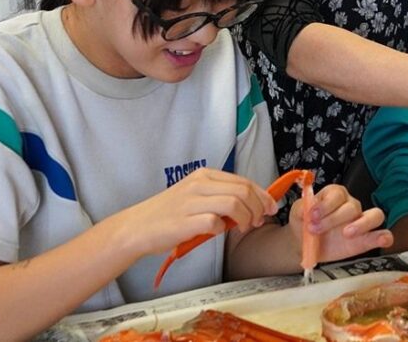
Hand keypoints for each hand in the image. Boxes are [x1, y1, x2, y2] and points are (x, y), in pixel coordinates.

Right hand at [114, 168, 276, 257]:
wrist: (137, 228)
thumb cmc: (169, 215)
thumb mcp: (196, 197)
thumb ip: (221, 196)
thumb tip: (253, 205)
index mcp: (204, 175)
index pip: (244, 181)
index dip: (262, 195)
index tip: (271, 207)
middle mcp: (199, 184)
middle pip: (243, 191)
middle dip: (258, 207)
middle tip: (259, 221)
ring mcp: (191, 201)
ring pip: (234, 203)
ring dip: (246, 218)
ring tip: (244, 228)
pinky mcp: (185, 220)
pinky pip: (215, 222)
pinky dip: (222, 228)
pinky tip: (217, 232)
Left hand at [288, 184, 391, 262]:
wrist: (305, 243)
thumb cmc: (304, 223)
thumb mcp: (297, 213)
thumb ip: (302, 208)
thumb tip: (309, 208)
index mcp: (335, 194)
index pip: (338, 194)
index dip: (326, 205)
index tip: (312, 216)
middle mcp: (351, 205)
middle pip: (353, 206)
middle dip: (333, 219)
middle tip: (315, 230)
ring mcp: (361, 222)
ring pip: (375, 215)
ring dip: (363, 224)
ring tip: (347, 233)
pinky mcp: (366, 239)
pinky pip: (382, 234)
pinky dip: (384, 237)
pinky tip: (382, 240)